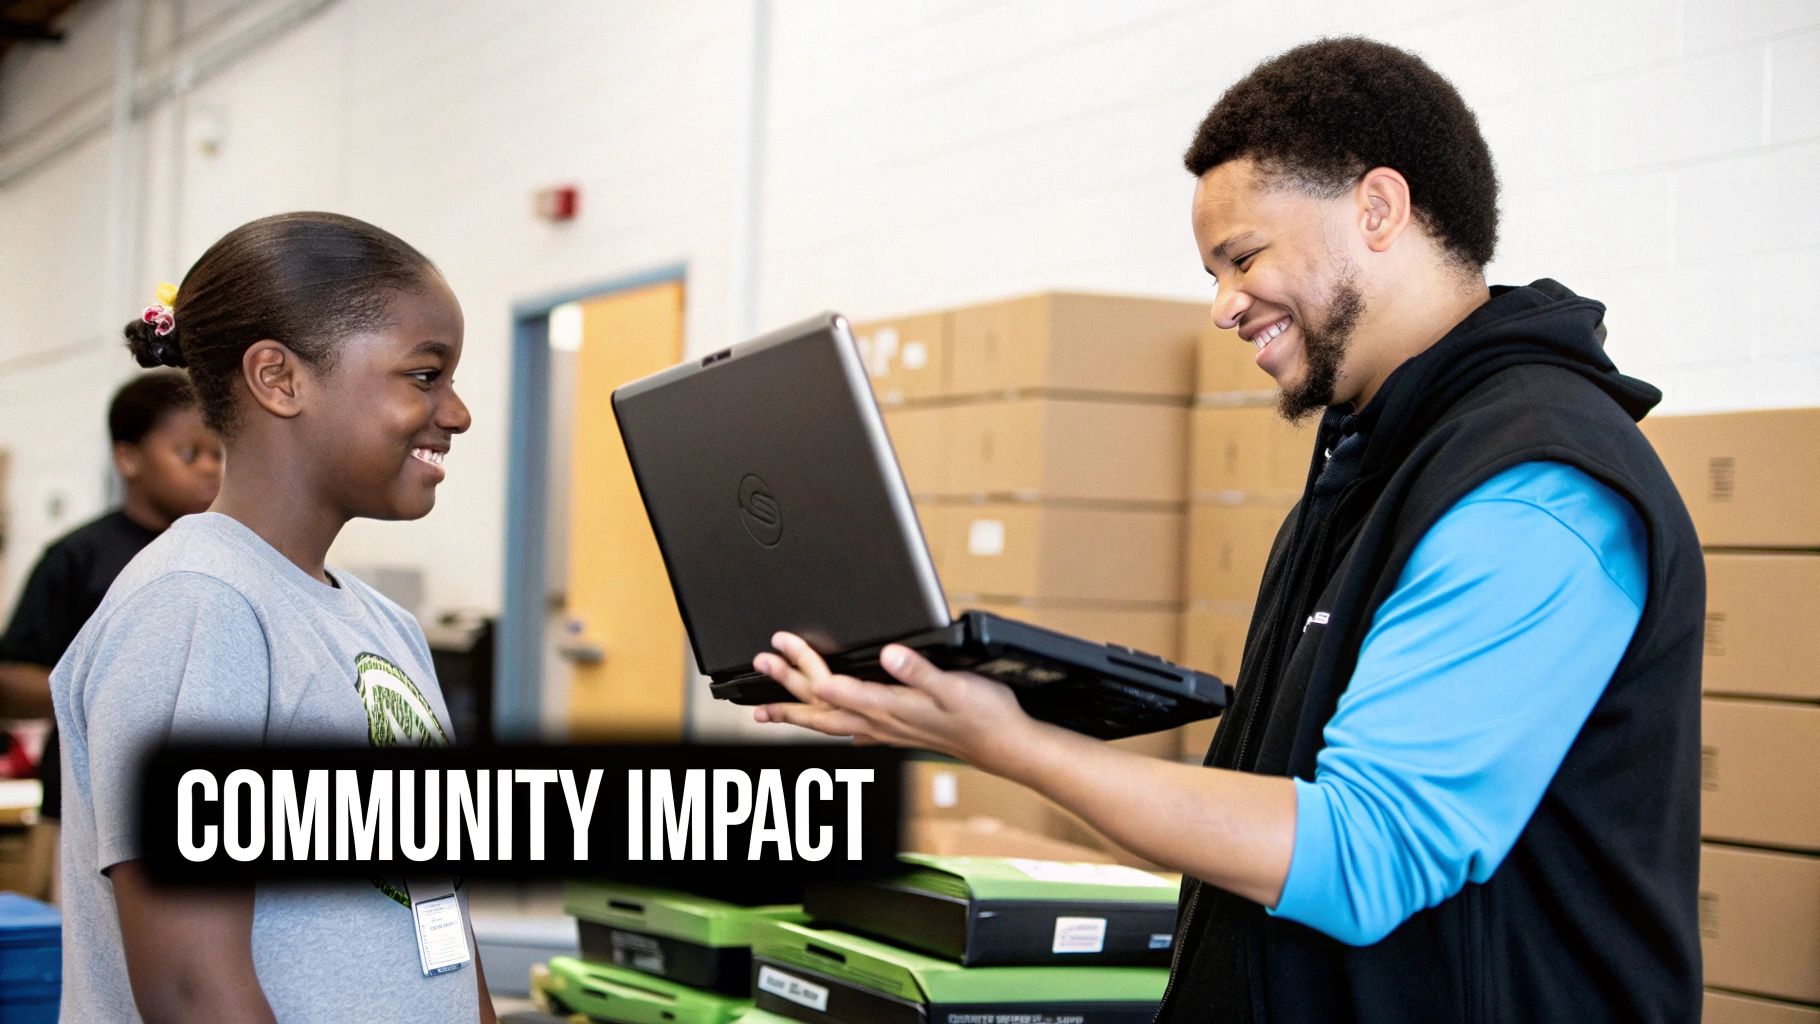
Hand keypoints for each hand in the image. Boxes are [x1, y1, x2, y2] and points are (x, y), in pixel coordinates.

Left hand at [752, 632, 1037, 770]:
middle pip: (820, 705)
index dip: (806, 663)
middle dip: (786, 685)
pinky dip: (825, 726)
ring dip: (794, 713)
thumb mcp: (954, 686)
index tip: (782, 645)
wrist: (1004, 746)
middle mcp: (880, 722)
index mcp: (889, 706)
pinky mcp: (895, 734)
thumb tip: (889, 654)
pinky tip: (822, 728)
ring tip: (763, 710)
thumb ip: (918, 671)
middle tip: (760, 664)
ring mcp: (885, 731)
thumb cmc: (983, 715)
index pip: (835, 685)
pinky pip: (847, 732)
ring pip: (827, 723)